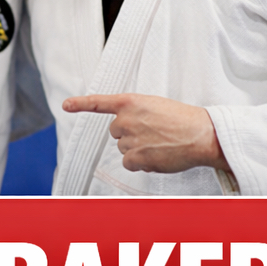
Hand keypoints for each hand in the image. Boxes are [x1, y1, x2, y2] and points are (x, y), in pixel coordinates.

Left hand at [62, 93, 230, 173]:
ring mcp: (129, 138)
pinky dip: (140, 162)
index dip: (80, 104)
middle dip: (129, 134)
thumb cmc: (183, 119)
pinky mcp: (135, 156)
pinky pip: (129, 163)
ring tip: (160, 144)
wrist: (201, 134)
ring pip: (123, 148)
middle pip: (115, 132)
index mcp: (131, 102)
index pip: (100, 103)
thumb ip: (137, 113)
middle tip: (153, 133)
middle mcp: (126, 119)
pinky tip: (157, 156)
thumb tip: (126, 131)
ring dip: (137, 149)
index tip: (65, 105)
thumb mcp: (156, 106)